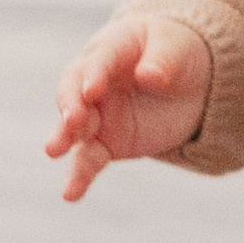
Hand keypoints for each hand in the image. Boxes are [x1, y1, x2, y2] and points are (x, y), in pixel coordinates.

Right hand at [44, 14, 211, 200]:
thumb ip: (163, 62)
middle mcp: (94, 81)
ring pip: (74, 129)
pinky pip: (89, 160)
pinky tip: (70, 194)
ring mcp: (98, 114)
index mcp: (111, 48)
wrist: (190, 81)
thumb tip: (149, 76)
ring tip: (53, 151)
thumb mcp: (178, 49)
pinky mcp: (107, 142)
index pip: (98, 60)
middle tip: (73, 121)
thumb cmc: (178, 53)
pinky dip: (79, 177)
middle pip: (74, 92)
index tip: (93, 91)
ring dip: (64, 139)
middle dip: (71, 106)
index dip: (94, 75)